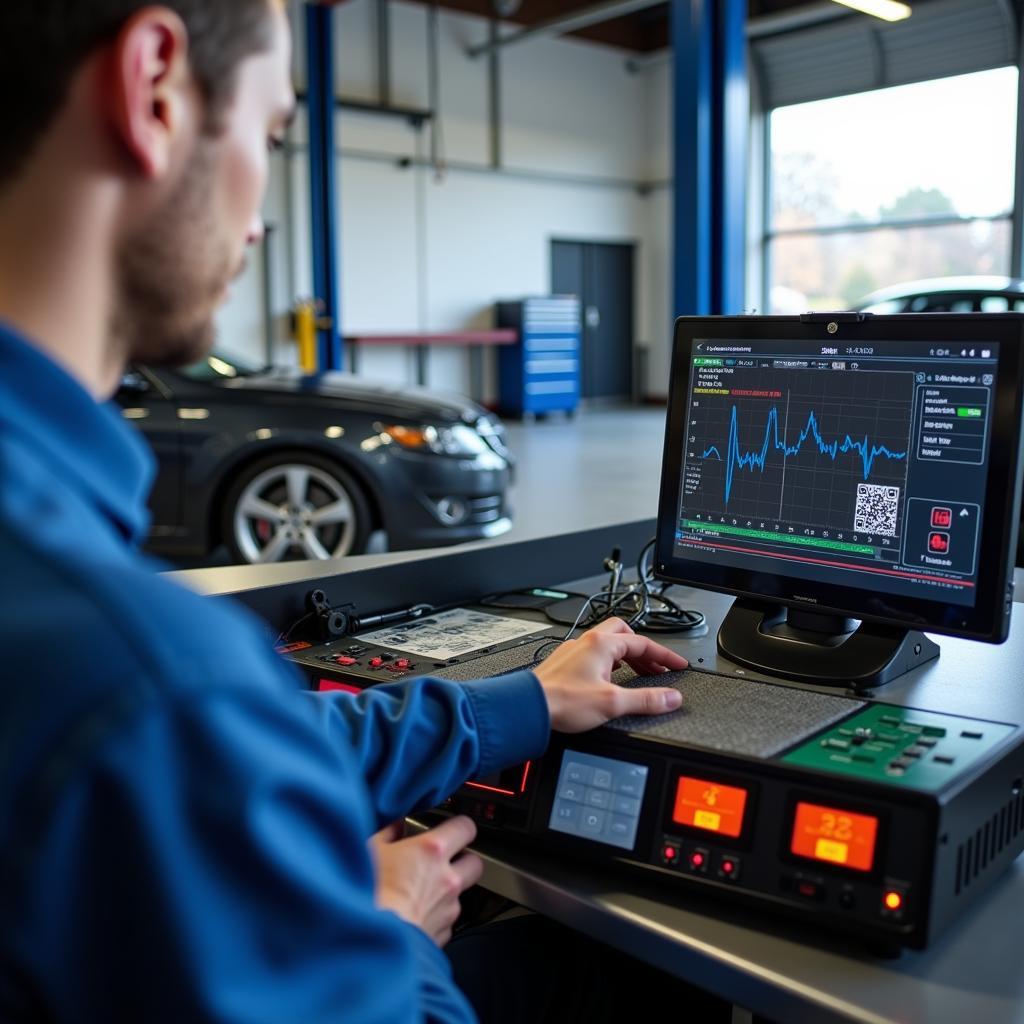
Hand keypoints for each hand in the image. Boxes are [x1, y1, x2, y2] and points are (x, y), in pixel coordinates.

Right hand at [369, 815, 482, 946]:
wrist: (368, 940)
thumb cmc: (367, 894)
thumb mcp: (369, 851)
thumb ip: (388, 833)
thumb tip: (396, 825)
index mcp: (432, 850)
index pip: (465, 827)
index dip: (460, 827)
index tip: (452, 829)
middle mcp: (447, 878)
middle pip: (474, 862)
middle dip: (464, 860)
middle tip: (445, 861)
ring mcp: (448, 908)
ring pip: (461, 894)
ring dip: (448, 892)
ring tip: (423, 893)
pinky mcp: (442, 934)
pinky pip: (447, 922)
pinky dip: (436, 918)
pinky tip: (416, 916)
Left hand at [533, 617, 685, 732]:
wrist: (529, 707)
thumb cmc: (562, 701)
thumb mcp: (613, 703)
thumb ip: (645, 700)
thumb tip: (670, 698)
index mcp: (601, 644)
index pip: (642, 642)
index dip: (664, 655)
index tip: (677, 664)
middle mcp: (586, 642)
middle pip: (623, 634)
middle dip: (643, 649)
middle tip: (656, 666)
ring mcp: (573, 651)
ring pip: (607, 643)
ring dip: (626, 655)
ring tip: (638, 671)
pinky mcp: (564, 664)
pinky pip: (593, 655)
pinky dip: (609, 662)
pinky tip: (609, 677)